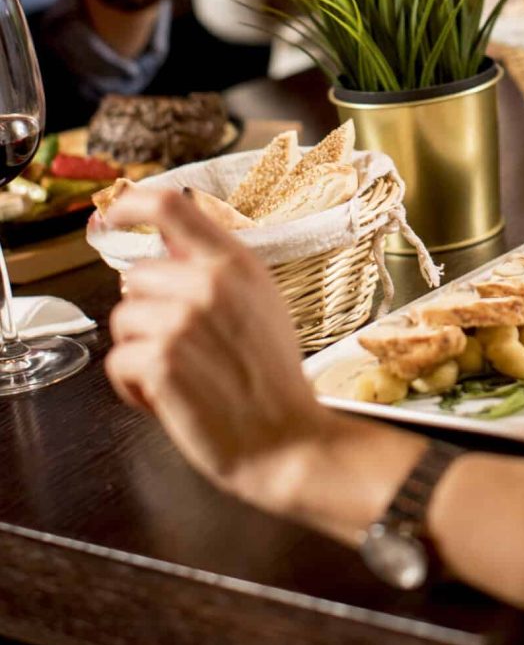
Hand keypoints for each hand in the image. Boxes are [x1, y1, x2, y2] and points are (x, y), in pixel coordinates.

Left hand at [104, 186, 333, 506]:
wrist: (288, 440)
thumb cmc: (273, 378)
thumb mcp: (259, 301)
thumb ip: (214, 268)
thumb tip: (164, 244)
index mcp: (234, 262)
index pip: (170, 205)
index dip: (130, 204)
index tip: (113, 215)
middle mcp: (208, 283)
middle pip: (135, 277)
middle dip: (145, 314)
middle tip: (178, 347)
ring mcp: (183, 321)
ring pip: (122, 320)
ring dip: (139, 352)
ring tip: (177, 376)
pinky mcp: (162, 362)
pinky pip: (117, 363)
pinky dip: (132, 388)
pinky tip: (167, 398)